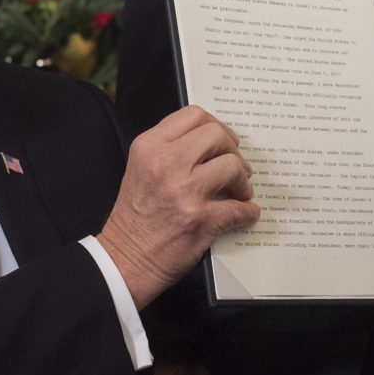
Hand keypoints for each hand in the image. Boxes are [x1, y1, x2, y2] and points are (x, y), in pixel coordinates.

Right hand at [98, 105, 258, 308]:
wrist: (125, 259)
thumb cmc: (134, 216)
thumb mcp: (141, 167)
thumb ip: (169, 149)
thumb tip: (212, 143)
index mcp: (150, 146)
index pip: (194, 115)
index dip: (217, 126)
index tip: (224, 140)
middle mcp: (166, 163)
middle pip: (217, 136)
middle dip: (233, 150)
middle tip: (235, 165)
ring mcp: (185, 191)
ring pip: (232, 166)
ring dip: (243, 181)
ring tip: (241, 191)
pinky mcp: (201, 219)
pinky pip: (239, 208)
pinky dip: (248, 211)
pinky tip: (246, 213)